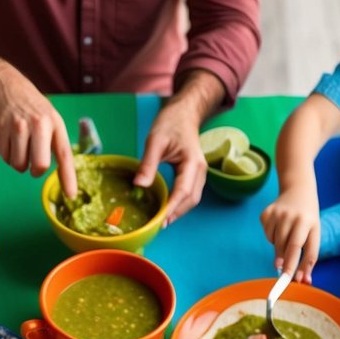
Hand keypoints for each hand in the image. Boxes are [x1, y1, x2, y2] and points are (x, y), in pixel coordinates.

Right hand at [0, 64, 76, 198]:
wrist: (0, 84)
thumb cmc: (30, 107)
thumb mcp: (49, 117)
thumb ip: (55, 143)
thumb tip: (63, 176)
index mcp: (51, 122)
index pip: (63, 154)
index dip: (68, 177)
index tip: (71, 195)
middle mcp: (34, 124)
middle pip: (38, 167)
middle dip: (34, 170)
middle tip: (32, 161)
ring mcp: (13, 126)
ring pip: (16, 164)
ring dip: (16, 158)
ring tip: (16, 140)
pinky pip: (0, 154)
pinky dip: (2, 148)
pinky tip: (4, 133)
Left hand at [134, 98, 205, 224]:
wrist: (184, 112)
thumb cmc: (171, 122)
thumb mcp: (155, 140)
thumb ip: (148, 164)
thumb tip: (139, 186)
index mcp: (192, 162)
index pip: (183, 190)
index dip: (172, 208)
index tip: (160, 220)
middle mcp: (200, 170)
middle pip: (191, 199)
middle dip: (176, 214)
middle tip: (158, 225)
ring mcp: (200, 173)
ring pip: (192, 199)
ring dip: (178, 211)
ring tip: (162, 221)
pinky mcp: (195, 174)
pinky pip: (190, 194)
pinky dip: (179, 204)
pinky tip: (167, 209)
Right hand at [261, 183, 319, 283]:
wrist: (299, 190)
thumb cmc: (308, 219)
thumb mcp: (313, 234)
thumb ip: (309, 258)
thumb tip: (304, 281)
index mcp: (309, 222)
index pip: (303, 248)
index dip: (298, 265)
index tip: (294, 279)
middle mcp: (294, 216)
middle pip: (287, 247)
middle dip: (284, 263)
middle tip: (282, 275)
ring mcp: (279, 213)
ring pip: (275, 242)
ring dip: (279, 248)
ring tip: (286, 238)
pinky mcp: (267, 212)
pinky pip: (267, 234)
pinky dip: (272, 237)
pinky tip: (278, 227)